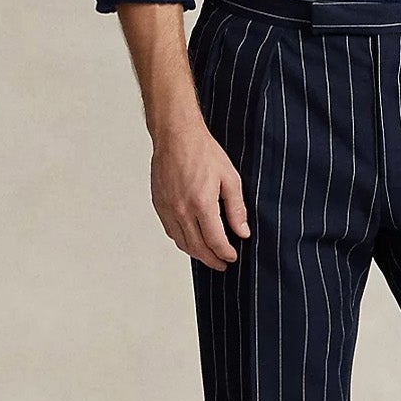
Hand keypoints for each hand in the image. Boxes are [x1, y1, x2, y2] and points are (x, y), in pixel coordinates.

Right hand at [151, 123, 250, 269]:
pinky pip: (170, 230)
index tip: (233, 257)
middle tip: (222, 264)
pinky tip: (191, 239)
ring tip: (208, 255)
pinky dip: (182, 240)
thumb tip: (242, 232)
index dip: (225, 253)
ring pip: (181, 242)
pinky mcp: (158, 204)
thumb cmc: (203, 152)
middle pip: (197, 247)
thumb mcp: (230, 178)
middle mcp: (181, 210)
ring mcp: (167, 208)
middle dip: (211, 259)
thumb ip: (237, 209)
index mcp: (201, 204)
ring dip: (196, 253)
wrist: (176, 136)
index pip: (215, 241)